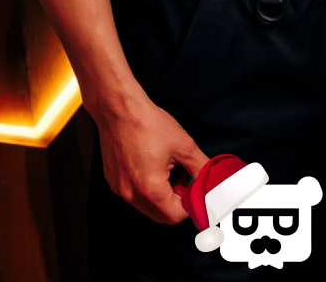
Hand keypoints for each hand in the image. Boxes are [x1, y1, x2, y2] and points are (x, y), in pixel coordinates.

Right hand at [92, 93, 207, 223]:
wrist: (119, 108)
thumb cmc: (147, 123)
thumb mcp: (183, 145)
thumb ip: (201, 167)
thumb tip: (211, 179)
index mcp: (150, 188)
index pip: (176, 215)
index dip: (190, 204)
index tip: (194, 190)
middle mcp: (131, 193)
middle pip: (161, 216)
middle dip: (176, 202)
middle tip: (183, 179)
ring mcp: (119, 188)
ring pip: (147, 207)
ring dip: (161, 196)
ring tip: (167, 169)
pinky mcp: (113, 181)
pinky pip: (134, 195)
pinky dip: (146, 188)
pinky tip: (151, 166)